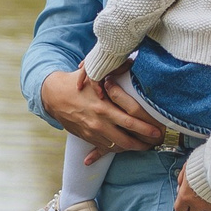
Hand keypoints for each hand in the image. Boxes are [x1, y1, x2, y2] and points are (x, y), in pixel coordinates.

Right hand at [40, 68, 163, 156]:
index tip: (157, 130)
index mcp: (103, 107)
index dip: (145, 127)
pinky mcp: (87, 137)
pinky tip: (127, 148)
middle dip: (142, 143)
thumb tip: (132, 61)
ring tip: (145, 146)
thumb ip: (115, 71)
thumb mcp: (95, 76)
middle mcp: (99, 122)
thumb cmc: (77, 84)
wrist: (53, 96)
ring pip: (116, 147)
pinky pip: (105, 148)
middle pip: (126, 139)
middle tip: (155, 142)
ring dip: (132, 148)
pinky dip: (117, 149)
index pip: (129, 120)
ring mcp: (92, 132)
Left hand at [173, 170, 210, 210]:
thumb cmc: (201, 164)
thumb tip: (180, 187)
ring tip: (209, 198)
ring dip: (208, 208)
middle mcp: (197, 204)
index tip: (185, 202)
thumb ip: (181, 180)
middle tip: (198, 200)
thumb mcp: (186, 168)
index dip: (182, 207)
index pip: (179, 210)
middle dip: (195, 209)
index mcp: (185, 196)